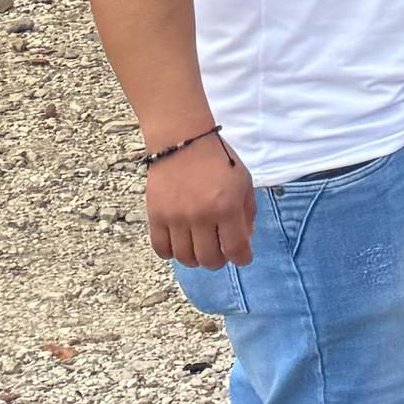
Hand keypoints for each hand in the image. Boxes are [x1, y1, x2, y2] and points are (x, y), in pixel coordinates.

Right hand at [143, 136, 251, 267]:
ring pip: (185, 258)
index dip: (242, 258)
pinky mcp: (156, 216)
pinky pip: (161, 248)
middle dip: (219, 261)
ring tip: (201, 251)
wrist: (185, 142)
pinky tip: (181, 245)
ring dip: (196, 260)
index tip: (244, 259)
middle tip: (222, 255)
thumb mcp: (244, 181)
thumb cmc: (219, 160)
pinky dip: (172, 253)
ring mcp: (176, 218)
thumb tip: (244, 239)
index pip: (236, 247)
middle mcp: (201, 216)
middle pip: (209, 258)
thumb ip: (247, 212)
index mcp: (227, 207)